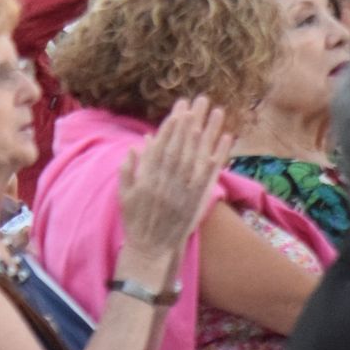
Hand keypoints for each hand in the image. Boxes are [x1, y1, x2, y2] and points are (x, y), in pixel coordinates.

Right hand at [117, 96, 232, 261]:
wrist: (152, 249)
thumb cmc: (136, 221)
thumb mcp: (124, 194)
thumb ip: (129, 169)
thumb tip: (139, 144)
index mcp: (149, 177)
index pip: (164, 144)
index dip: (173, 125)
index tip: (180, 108)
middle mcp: (169, 181)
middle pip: (183, 145)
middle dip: (192, 120)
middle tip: (200, 100)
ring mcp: (186, 189)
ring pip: (199, 155)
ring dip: (209, 132)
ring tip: (217, 111)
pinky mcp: (198, 198)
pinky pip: (211, 174)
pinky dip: (219, 155)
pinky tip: (226, 139)